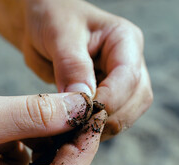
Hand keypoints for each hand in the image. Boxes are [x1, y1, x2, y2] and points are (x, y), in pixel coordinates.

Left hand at [21, 0, 152, 139]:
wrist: (41, 24)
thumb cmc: (52, 17)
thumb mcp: (59, 34)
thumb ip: (72, 65)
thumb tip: (84, 101)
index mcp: (124, 40)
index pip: (128, 78)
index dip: (109, 100)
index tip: (82, 114)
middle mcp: (128, 62)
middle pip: (137, 100)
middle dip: (110, 118)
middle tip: (78, 129)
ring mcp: (119, 80)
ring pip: (127, 114)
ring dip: (103, 127)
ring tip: (74, 133)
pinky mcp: (106, 95)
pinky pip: (108, 118)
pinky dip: (93, 128)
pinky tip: (74, 133)